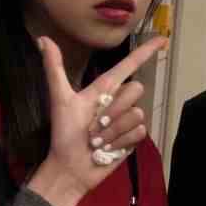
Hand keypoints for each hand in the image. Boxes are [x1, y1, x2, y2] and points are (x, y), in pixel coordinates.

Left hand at [28, 35, 166, 205]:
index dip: (146, 51)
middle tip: (93, 126)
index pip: (129, 64)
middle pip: (135, 89)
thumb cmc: (65, 133)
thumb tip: (42, 38)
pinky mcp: (134, 137)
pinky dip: (120, 142)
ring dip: (113, 131)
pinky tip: (108, 149)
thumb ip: (54, 68)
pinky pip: (139, 131)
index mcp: (104, 88)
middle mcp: (119, 100)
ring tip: (97, 140)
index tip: (163, 39)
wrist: (70, 167)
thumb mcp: (59, 99)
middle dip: (114, 109)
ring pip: (136, 113)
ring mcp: (128, 118)